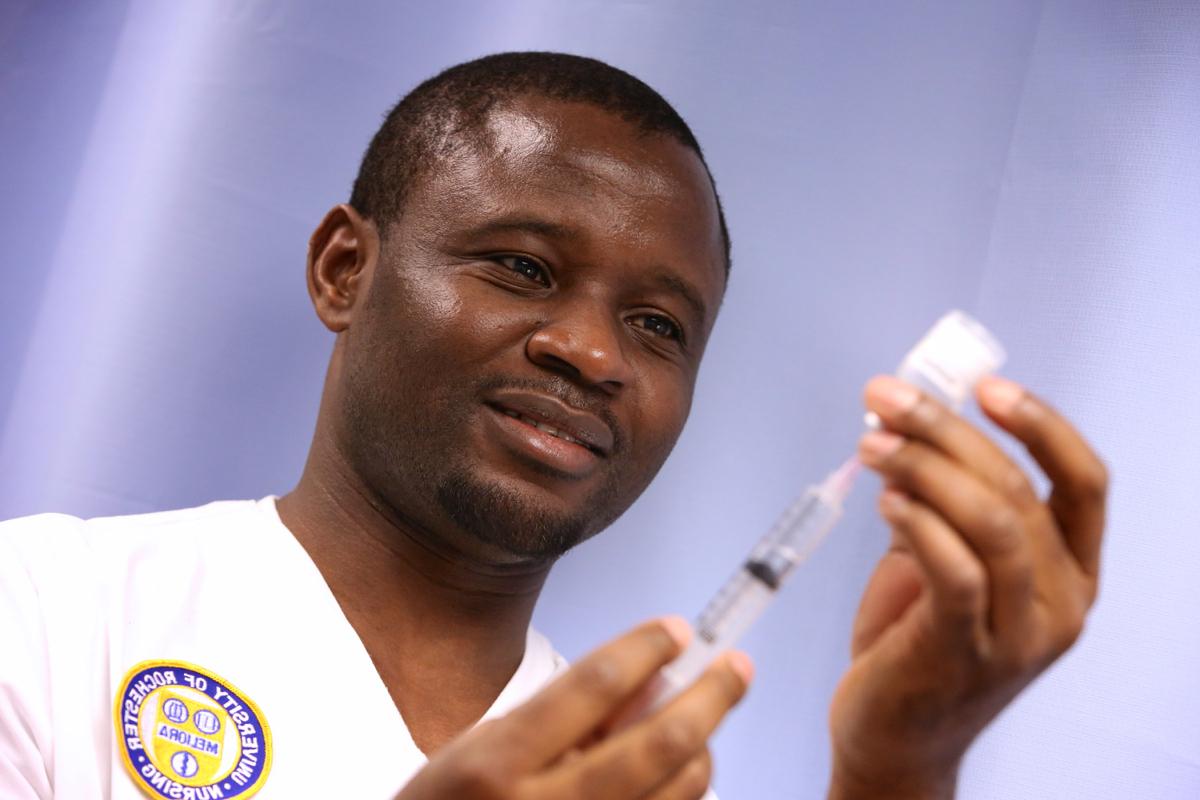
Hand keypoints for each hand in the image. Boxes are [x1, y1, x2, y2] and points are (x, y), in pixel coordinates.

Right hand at [397, 618, 752, 799]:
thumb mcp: (486, 745)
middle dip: (710, 694)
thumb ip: (563, 713)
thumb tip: (649, 673)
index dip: (645, 648)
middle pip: (657, 743)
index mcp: (499, 763)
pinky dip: (684, 789)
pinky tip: (681, 768)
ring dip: (703, 745)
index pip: (593, 685)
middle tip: (736, 664)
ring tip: (703, 719)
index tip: (676, 629)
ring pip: (679, 790)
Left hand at [828, 375, 1107, 799]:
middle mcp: (1062, 603)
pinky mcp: (967, 655)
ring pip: (991, 521)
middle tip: (884, 399)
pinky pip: (954, 570)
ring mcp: (1020, 634)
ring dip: (924, 467)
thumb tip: (904, 421)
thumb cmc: (917, 639)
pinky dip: (918, 521)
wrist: (894, 735)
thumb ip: (941, 500)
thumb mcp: (943, 560)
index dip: (1042, 424)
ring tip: (872, 444)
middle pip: (1018, 487)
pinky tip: (885, 498)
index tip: (985, 385)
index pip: (1084, 482)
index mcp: (1071, 572)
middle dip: (946, 430)